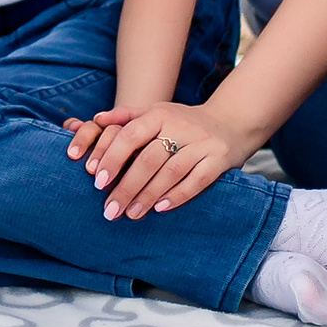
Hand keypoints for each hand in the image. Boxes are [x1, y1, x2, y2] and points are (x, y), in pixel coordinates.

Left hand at [62, 100, 255, 220]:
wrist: (231, 121)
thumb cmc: (183, 122)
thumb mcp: (156, 112)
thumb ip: (127, 116)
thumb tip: (96, 120)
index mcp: (159, 114)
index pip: (130, 135)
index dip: (113, 158)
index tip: (96, 181)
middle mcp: (181, 126)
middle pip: (149, 158)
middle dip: (127, 186)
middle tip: (110, 209)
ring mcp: (202, 143)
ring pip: (171, 172)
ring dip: (148, 195)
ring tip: (131, 214)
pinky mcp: (219, 159)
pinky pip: (197, 180)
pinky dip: (178, 195)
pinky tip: (160, 209)